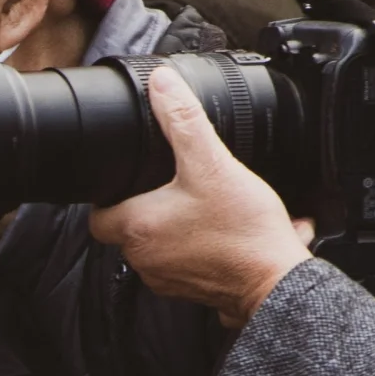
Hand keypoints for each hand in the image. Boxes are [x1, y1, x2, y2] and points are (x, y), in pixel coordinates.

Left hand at [86, 65, 315, 319]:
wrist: (277, 281)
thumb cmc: (244, 232)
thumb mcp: (212, 164)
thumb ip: (183, 120)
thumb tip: (162, 84)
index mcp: (137, 228)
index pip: (97, 215)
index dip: (109, 194)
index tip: (127, 179)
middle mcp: (144, 258)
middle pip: (127, 228)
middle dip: (146, 206)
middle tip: (169, 186)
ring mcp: (166, 278)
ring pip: (156, 246)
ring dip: (173, 227)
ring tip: (198, 205)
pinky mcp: (191, 290)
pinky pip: (183, 263)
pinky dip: (196, 246)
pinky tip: (218, 228)